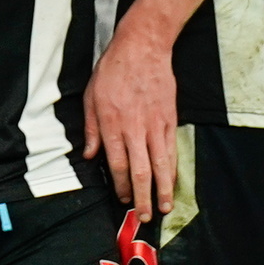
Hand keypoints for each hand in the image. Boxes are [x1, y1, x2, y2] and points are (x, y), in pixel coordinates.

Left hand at [82, 22, 177, 220]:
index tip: (123, 200)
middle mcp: (134, 128)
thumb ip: (91, 129)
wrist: (142, 47)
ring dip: (163, 190)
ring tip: (164, 208)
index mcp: (112, 123)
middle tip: (145, 217)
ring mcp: (155, 125)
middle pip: (141, 171)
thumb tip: (90, 156)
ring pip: (161, 165)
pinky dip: (172, 170)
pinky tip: (172, 183)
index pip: (118, 164)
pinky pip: (172, 150)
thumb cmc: (112, 70)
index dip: (121, 187)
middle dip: (143, 198)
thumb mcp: (90, 96)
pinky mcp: (170, 119)